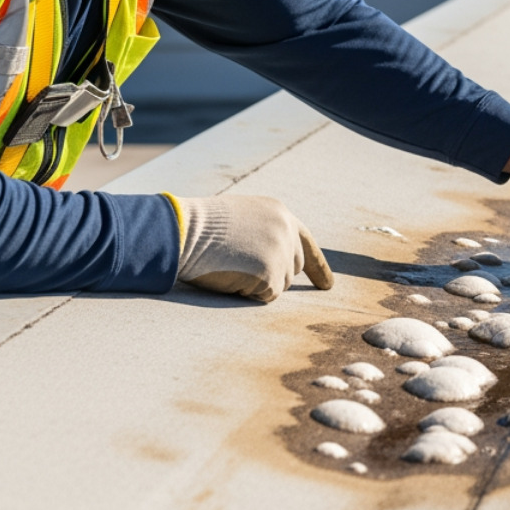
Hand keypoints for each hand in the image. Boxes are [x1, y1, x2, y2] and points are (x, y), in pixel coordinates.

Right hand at [168, 195, 333, 302]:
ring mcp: (281, 251)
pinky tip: (230, 276)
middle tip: (239, 267)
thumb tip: (271, 257)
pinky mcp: (271, 273)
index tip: (327, 286)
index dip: (317, 266)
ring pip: (280, 285)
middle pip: (293, 268)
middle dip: (272, 275)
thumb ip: (262, 233)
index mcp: (279, 213)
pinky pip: (266, 296)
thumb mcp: (239, 219)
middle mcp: (287, 230)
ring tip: (229, 264)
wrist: (182, 231)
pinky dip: (248, 293)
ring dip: (256, 284)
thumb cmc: (198, 228)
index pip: (306, 242)